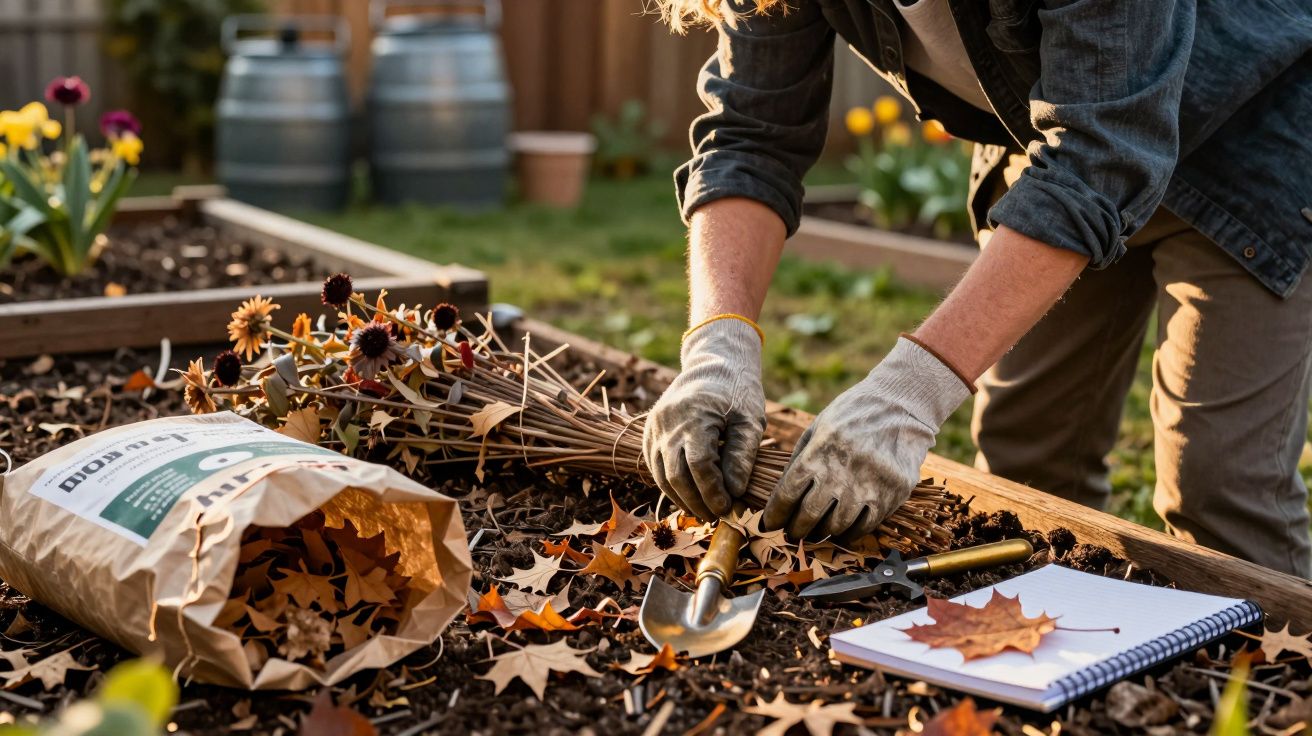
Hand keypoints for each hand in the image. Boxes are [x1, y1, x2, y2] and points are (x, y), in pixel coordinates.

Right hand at [643, 319, 765, 521]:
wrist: (713, 362)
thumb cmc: (738, 391)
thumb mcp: (750, 419)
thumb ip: (742, 454)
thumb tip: (735, 491)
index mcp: (694, 416)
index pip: (699, 465)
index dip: (712, 492)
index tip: (728, 508)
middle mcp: (668, 422)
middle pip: (676, 475)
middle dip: (696, 501)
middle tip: (716, 517)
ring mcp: (655, 427)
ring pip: (661, 474)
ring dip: (681, 498)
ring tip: (703, 512)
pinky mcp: (650, 431)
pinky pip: (655, 465)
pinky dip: (670, 484)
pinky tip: (688, 497)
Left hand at [763, 336, 971, 541]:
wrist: (901, 406)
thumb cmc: (852, 415)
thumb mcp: (818, 428)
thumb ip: (800, 460)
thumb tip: (781, 496)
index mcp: (819, 452)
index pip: (787, 494)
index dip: (775, 515)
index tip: (771, 524)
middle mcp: (842, 472)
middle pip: (810, 516)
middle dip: (796, 530)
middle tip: (793, 533)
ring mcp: (870, 485)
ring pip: (837, 526)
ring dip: (823, 532)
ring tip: (818, 531)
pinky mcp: (893, 494)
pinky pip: (866, 526)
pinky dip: (851, 533)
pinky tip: (844, 529)